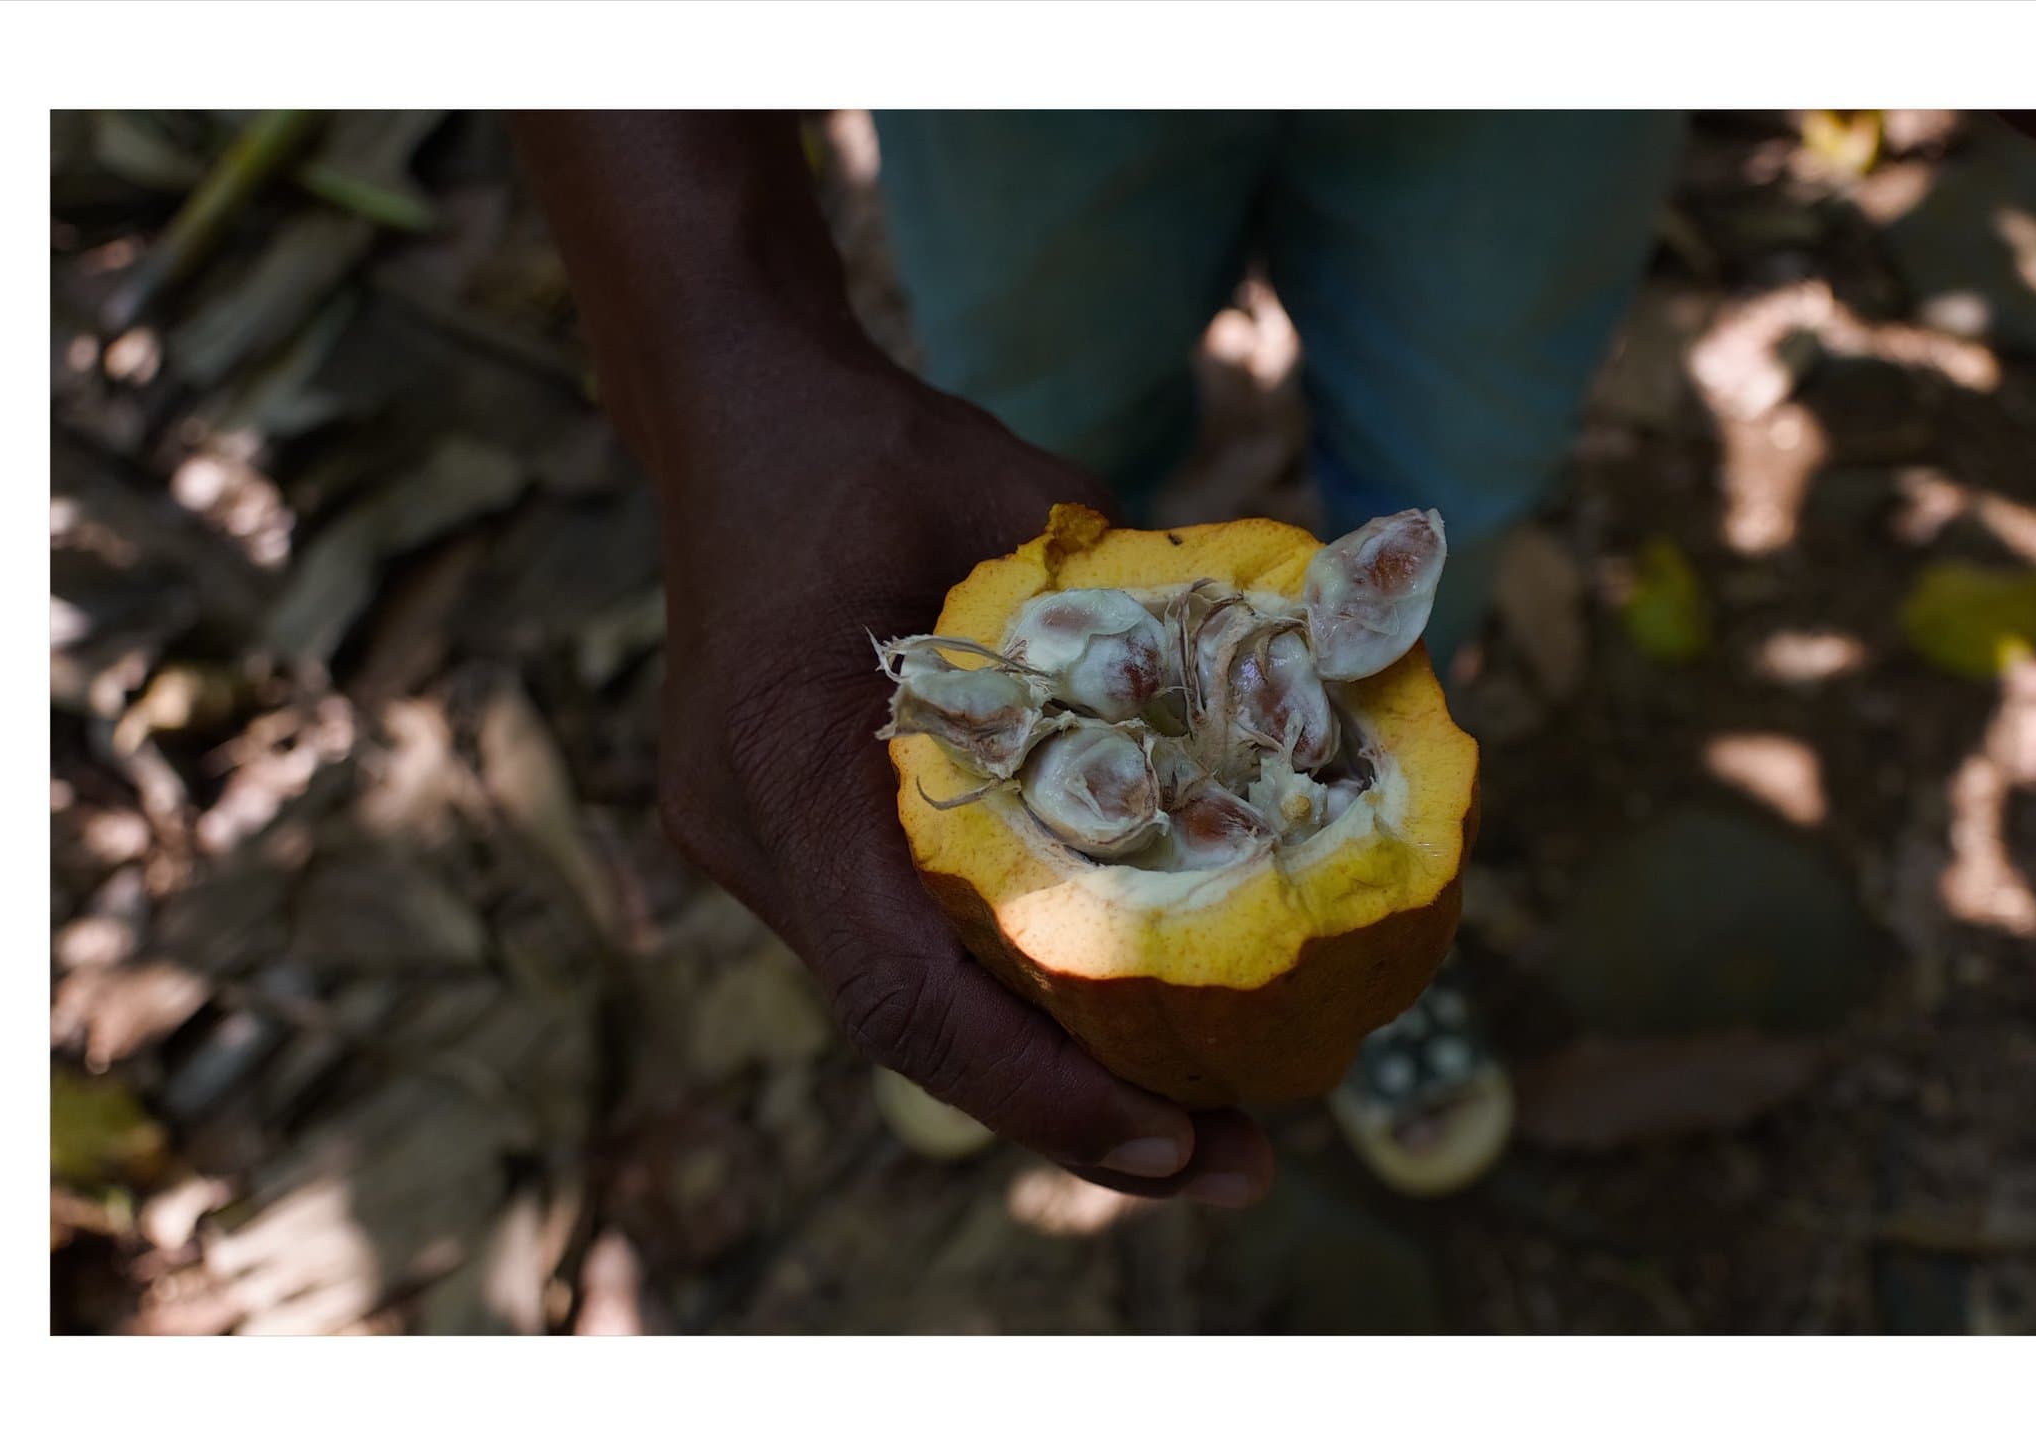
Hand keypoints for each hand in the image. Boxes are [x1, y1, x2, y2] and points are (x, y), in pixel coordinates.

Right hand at [641, 337, 1274, 1204]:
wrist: (735, 420)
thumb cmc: (866, 443)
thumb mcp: (1004, 487)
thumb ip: (1127, 591)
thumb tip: (1300, 670)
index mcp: (779, 756)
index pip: (899, 985)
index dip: (1037, 1087)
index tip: (1171, 1142)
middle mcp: (748, 830)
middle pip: (911, 1031)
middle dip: (1071, 1120)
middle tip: (1235, 1165)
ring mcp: (758, 847)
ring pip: (909, 1008)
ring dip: (1048, 1077)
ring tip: (1203, 1134)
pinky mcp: (794, 845)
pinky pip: (906, 950)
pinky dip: (1012, 1002)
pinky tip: (1121, 1029)